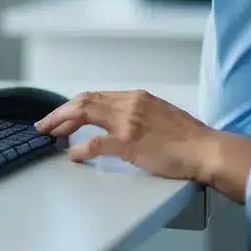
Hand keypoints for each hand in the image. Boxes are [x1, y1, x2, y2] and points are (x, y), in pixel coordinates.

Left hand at [35, 90, 220, 182]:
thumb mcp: (160, 115)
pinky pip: (97, 143)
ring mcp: (129, 122)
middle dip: (60, 112)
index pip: (96, 96)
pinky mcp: (131, 143)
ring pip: (85, 113)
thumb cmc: (188, 138)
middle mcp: (131, 104)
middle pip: (84, 100)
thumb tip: (119, 122)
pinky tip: (73, 154)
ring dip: (62, 122)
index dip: (73, 105)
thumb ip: (138, 114)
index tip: (60, 115)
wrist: (206, 149)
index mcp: (137, 97)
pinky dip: (80, 148)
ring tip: (49, 133)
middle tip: (44, 124)